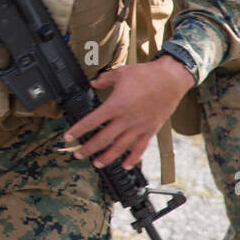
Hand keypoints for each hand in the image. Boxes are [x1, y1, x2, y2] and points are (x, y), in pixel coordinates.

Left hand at [63, 56, 193, 169]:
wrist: (171, 79)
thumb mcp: (120, 73)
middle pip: (103, 138)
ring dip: (107, 157)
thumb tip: (94, 82)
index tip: (68, 137)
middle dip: (88, 148)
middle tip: (78, 154)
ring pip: (120, 147)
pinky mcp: (151, 129)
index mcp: (115, 105)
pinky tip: (126, 165)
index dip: (78, 130)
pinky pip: (141, 148)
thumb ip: (104, 79)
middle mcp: (126, 119)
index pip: (91, 121)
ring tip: (96, 164)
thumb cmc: (146, 74)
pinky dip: (133, 158)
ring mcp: (139, 126)